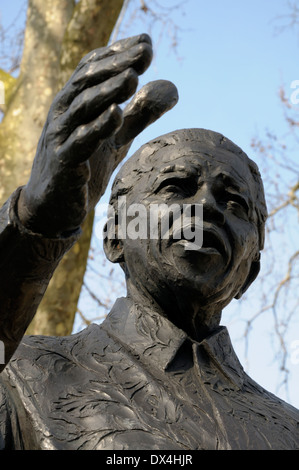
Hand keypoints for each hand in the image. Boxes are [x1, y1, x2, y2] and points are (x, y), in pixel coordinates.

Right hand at [17, 34, 177, 237]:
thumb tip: (171, 88)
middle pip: (87, 80)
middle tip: (144, 52)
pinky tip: (115, 114)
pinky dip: (97, 126)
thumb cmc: (84, 166)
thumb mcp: (116, 138)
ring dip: (107, 90)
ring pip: (82, 106)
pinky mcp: (64, 161)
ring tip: (132, 77)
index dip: (118, 53)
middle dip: (116, 64)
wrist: (53, 204)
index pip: (94, 68)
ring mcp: (61, 136)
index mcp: (76, 102)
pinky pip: (79, 141)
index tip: (146, 42)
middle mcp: (64, 112)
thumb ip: (140, 115)